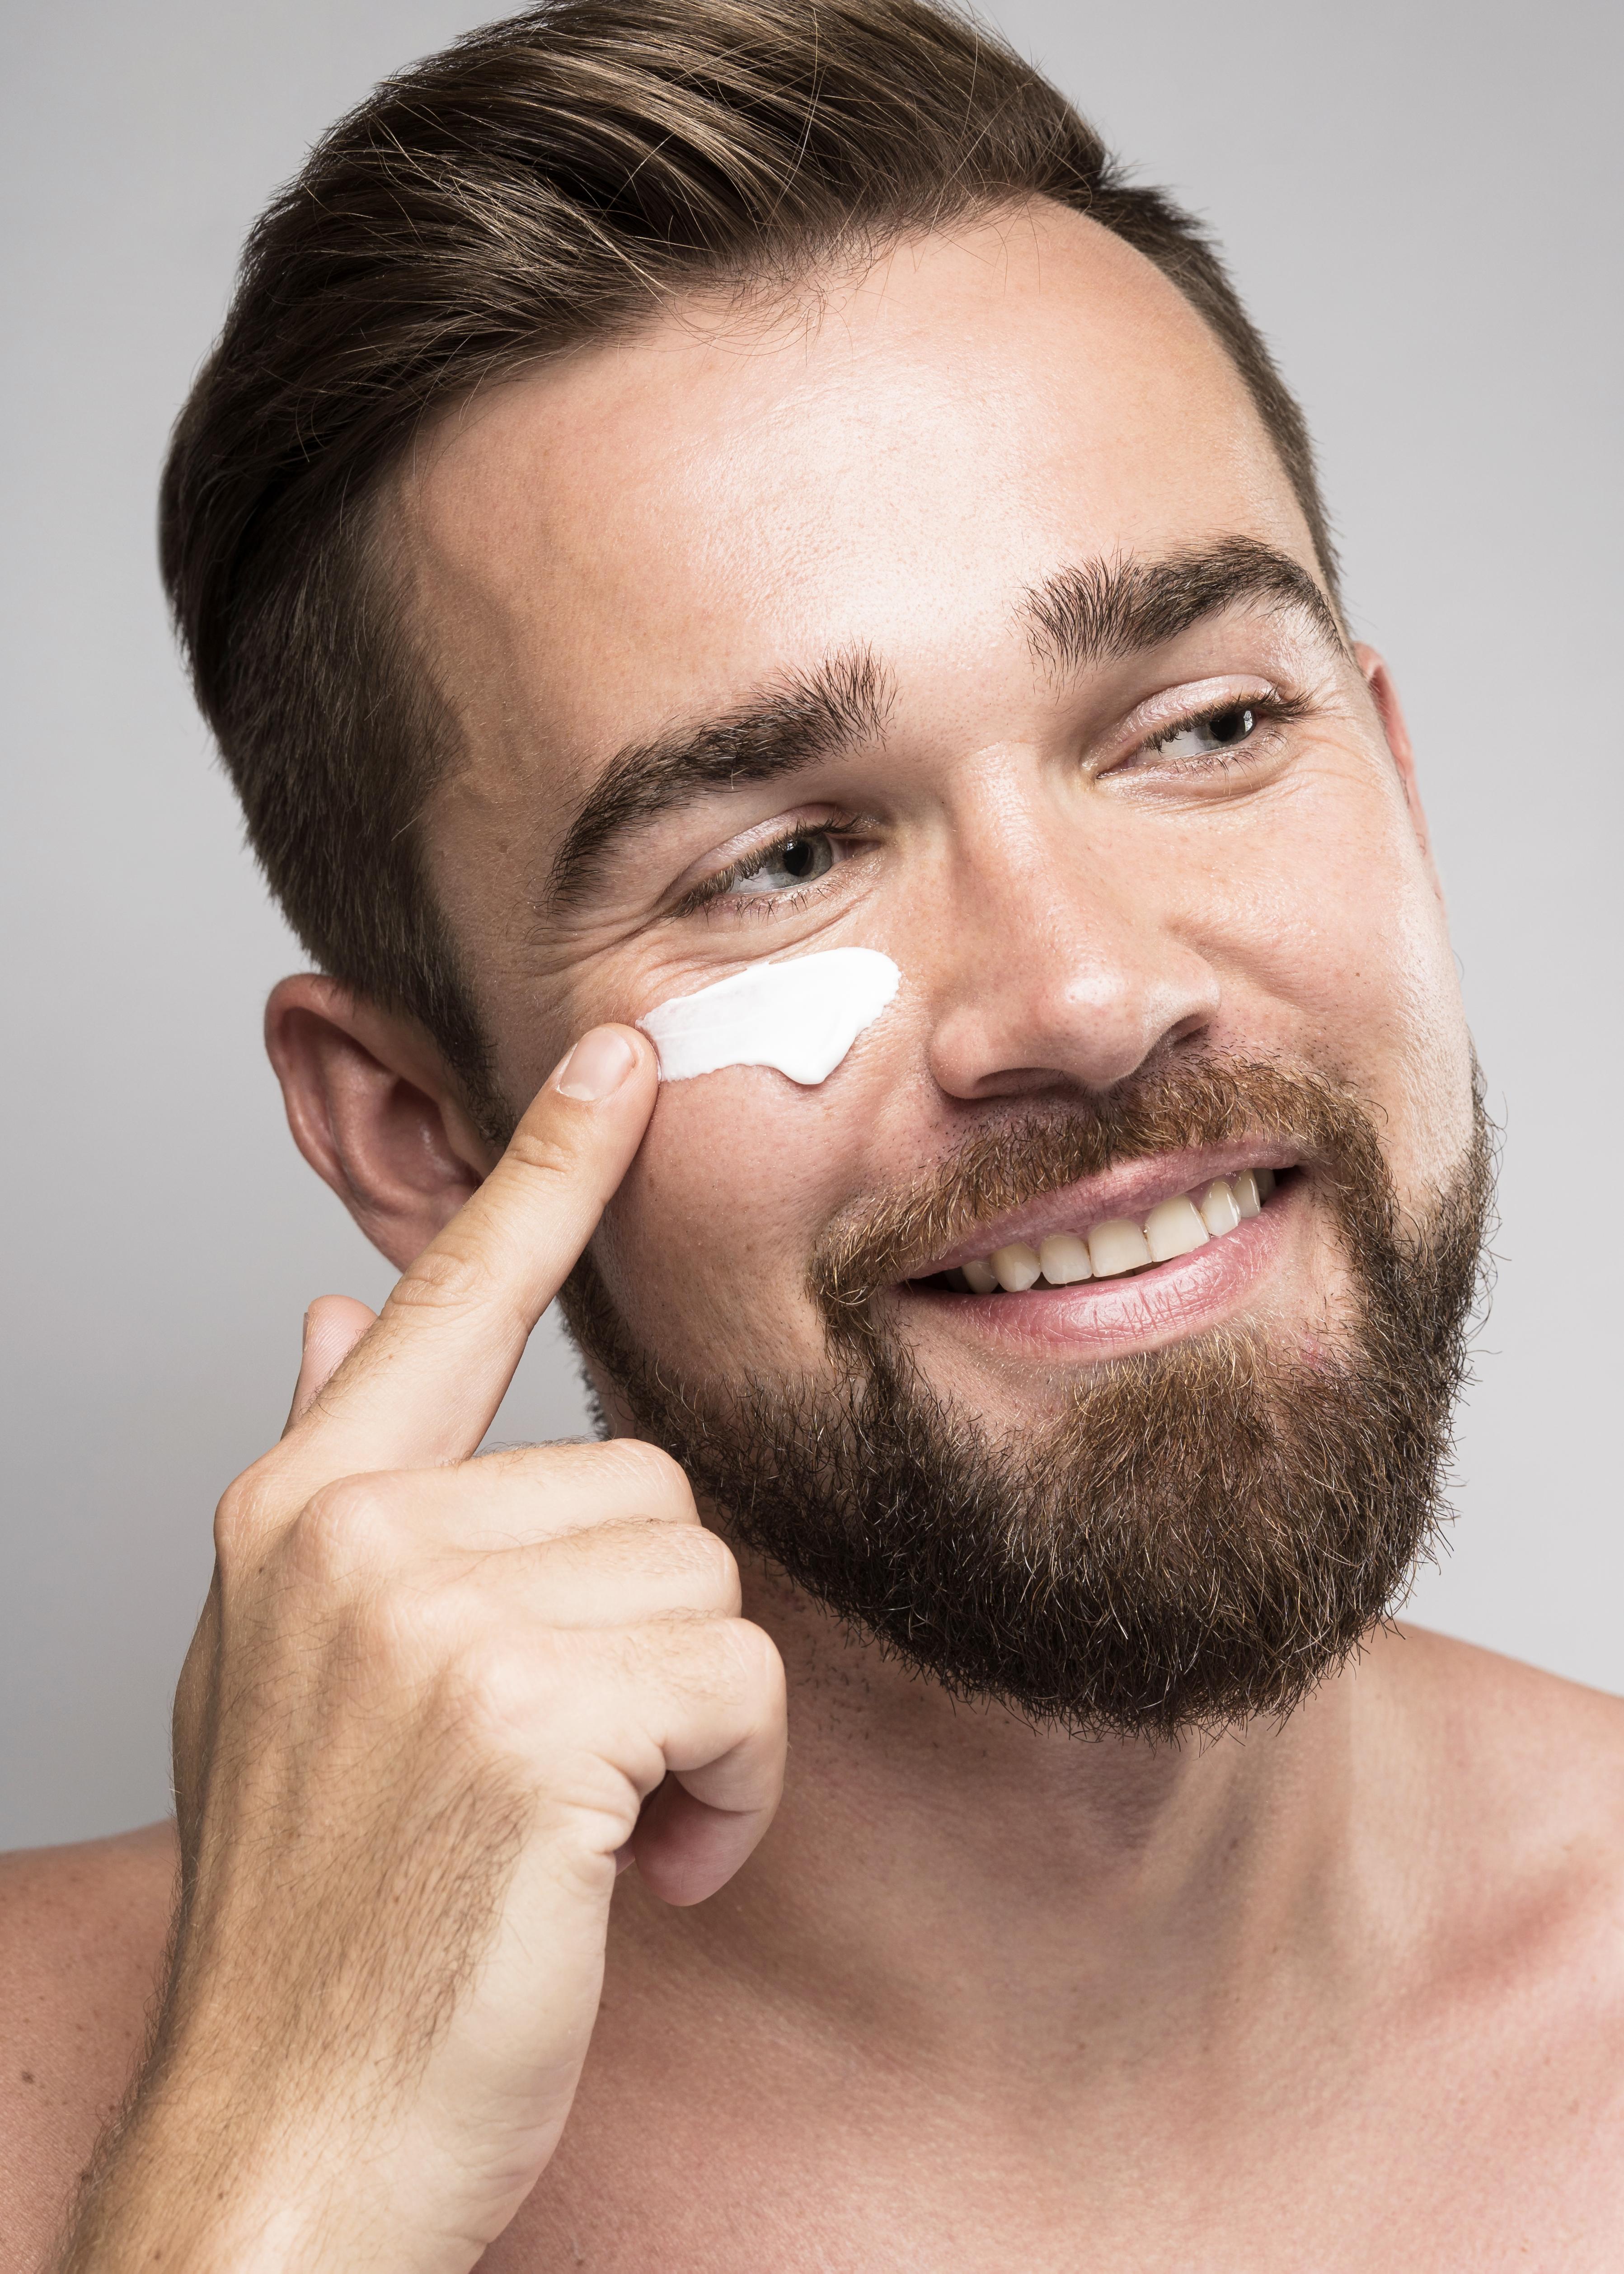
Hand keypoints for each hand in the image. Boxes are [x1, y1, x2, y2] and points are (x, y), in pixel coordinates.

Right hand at [57, 1026, 785, 2273]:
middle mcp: (351, 1535)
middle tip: (576, 1775)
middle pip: (644, 1486)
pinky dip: (726, 1791)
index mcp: (301, 1513)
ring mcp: (428, 1617)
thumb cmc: (325, 1912)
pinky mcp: (526, 1711)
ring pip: (704, 1586)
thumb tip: (341, 1317)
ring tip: (594, 1830)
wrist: (288, 2143)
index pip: (449, 1295)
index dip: (547, 1169)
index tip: (623, 1055)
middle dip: (652, 1639)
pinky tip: (637, 1870)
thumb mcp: (294, 1679)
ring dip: (692, 1726)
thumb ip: (340, 1484)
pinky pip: (734, 1682)